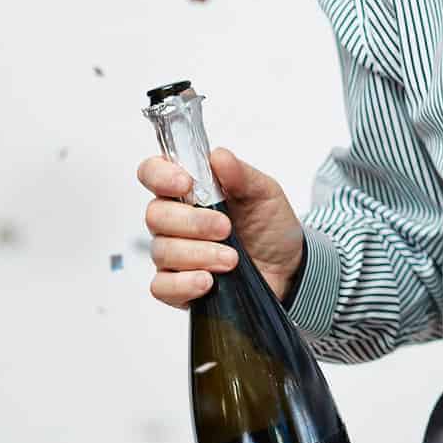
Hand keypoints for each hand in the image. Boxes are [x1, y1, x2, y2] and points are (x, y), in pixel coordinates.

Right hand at [137, 146, 305, 307]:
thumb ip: (241, 175)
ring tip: (231, 259)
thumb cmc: (271, 228)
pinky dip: (184, 283)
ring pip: (161, 250)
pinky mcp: (177, 286)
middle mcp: (175, 220)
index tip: (185, 183)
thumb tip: (219, 156)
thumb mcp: (266, 194)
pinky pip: (161, 286)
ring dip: (199, 253)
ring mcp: (173, 254)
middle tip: (226, 228)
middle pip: (155, 214)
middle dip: (193, 221)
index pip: (153, 172)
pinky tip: (208, 281)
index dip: (160, 175)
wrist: (289, 269)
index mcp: (190, 190)